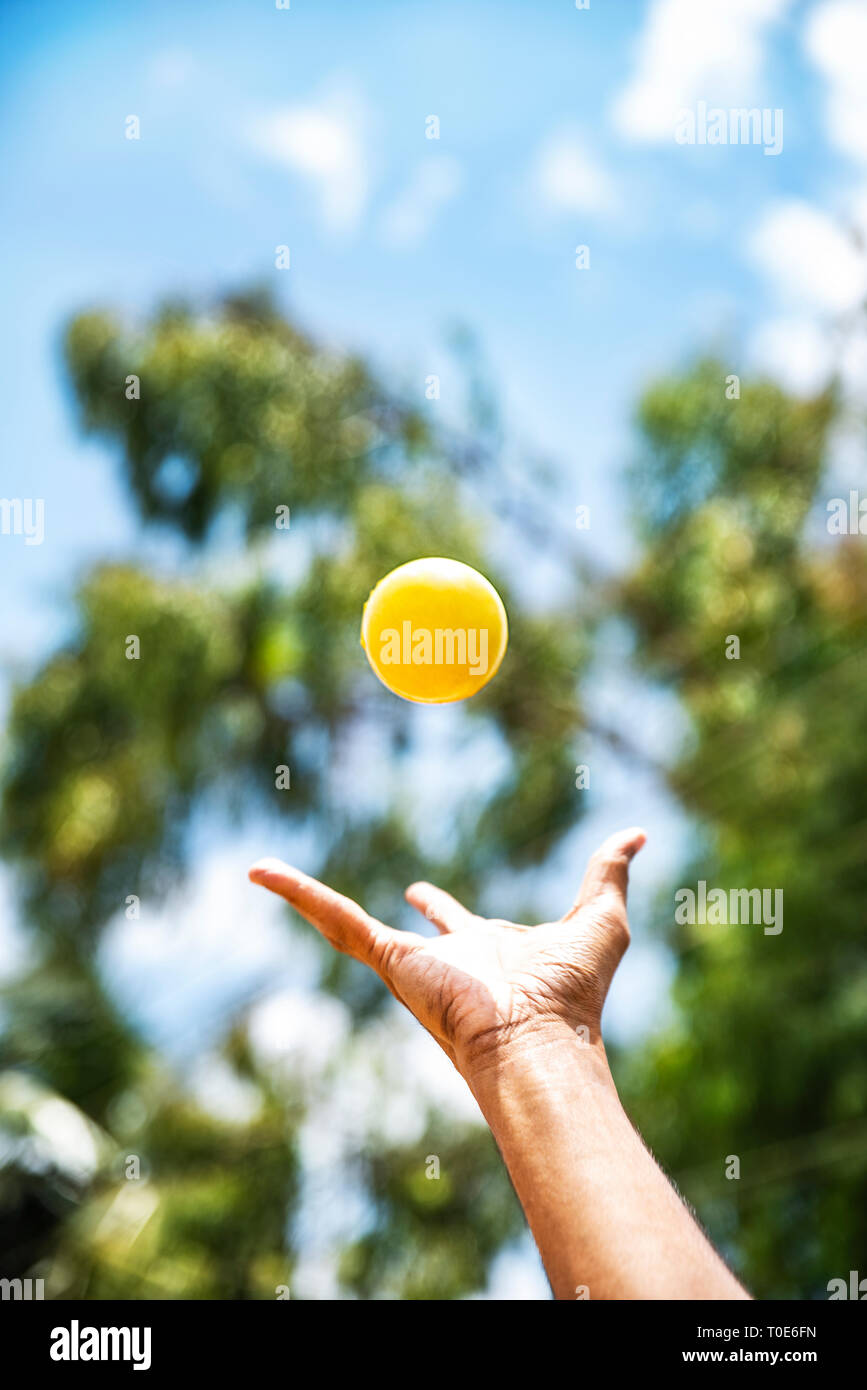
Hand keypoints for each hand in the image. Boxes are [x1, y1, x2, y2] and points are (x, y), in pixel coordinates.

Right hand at [248, 827, 644, 1078]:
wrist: (542, 1041)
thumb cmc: (576, 994)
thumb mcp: (602, 918)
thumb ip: (610, 872)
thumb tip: (637, 833)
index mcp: (487, 950)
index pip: (457, 924)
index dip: (438, 907)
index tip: (419, 892)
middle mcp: (446, 959)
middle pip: (406, 931)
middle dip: (387, 919)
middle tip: (362, 901)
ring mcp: (413, 963)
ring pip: (346, 924)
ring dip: (304, 899)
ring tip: (264, 873)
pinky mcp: (391, 962)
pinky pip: (335, 919)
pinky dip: (296, 892)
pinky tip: (260, 870)